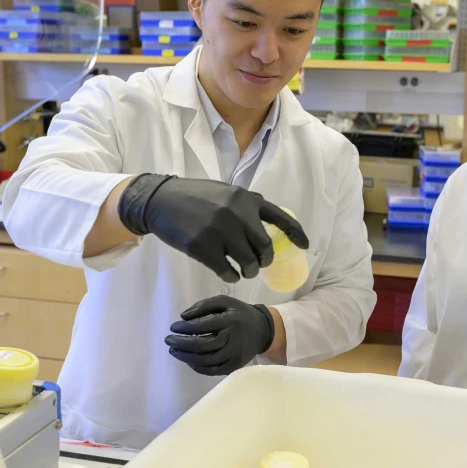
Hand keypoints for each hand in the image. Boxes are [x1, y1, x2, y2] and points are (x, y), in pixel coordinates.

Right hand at [118, 174, 307, 282]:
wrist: (161, 200)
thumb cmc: (195, 196)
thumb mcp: (225, 191)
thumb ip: (246, 203)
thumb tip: (267, 214)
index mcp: (245, 199)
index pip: (280, 218)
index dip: (296, 234)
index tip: (305, 245)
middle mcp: (237, 213)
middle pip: (265, 247)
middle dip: (265, 261)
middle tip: (258, 265)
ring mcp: (220, 230)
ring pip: (248, 262)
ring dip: (249, 271)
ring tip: (244, 271)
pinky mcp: (202, 246)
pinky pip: (226, 270)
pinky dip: (231, 275)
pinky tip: (227, 272)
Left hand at [164, 295, 274, 376]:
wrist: (262, 331)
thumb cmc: (239, 314)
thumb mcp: (225, 302)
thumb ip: (204, 306)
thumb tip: (183, 317)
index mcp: (230, 321)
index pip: (202, 326)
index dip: (184, 327)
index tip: (173, 327)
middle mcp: (232, 339)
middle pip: (202, 345)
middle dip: (181, 344)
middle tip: (168, 341)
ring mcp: (234, 355)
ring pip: (205, 360)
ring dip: (186, 357)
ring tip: (174, 351)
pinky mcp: (234, 366)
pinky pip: (212, 370)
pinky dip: (197, 367)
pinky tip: (188, 360)